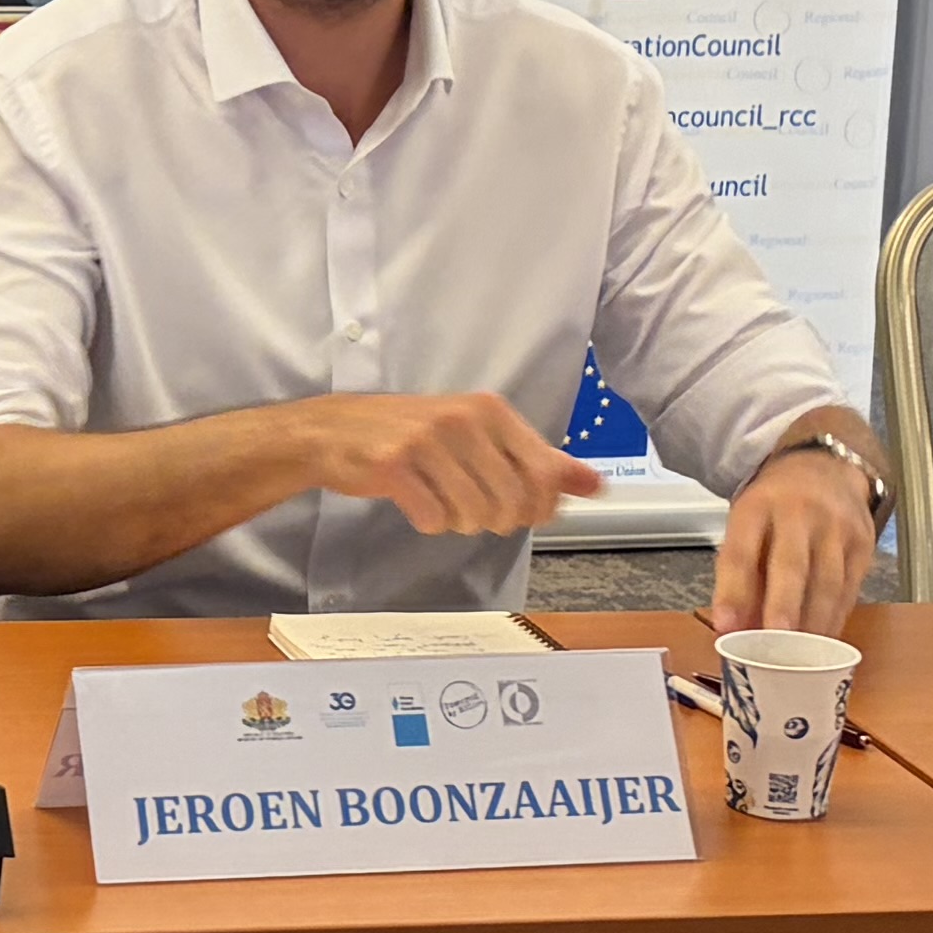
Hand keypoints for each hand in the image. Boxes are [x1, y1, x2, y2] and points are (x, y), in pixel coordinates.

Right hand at [310, 390, 604, 541]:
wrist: (336, 431)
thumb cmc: (415, 435)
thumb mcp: (483, 436)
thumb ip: (542, 462)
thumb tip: (596, 485)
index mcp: (492, 410)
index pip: (543, 475)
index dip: (537, 507)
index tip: (519, 509)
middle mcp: (463, 419)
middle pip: (510, 502)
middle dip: (497, 519)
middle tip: (473, 508)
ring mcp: (427, 441)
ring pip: (474, 514)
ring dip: (462, 522)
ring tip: (443, 502)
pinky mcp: (394, 466)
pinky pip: (434, 519)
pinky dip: (430, 522)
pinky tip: (417, 503)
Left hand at [711, 440, 882, 637]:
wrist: (825, 467)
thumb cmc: (775, 508)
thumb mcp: (746, 526)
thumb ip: (738, 576)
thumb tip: (734, 633)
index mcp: (757, 508)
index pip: (741, 550)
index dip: (732, 591)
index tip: (725, 626)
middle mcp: (799, 513)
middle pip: (791, 564)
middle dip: (782, 605)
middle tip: (774, 640)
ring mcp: (836, 527)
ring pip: (827, 582)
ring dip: (813, 623)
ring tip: (799, 658)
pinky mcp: (863, 543)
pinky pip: (849, 589)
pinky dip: (835, 619)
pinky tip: (823, 643)